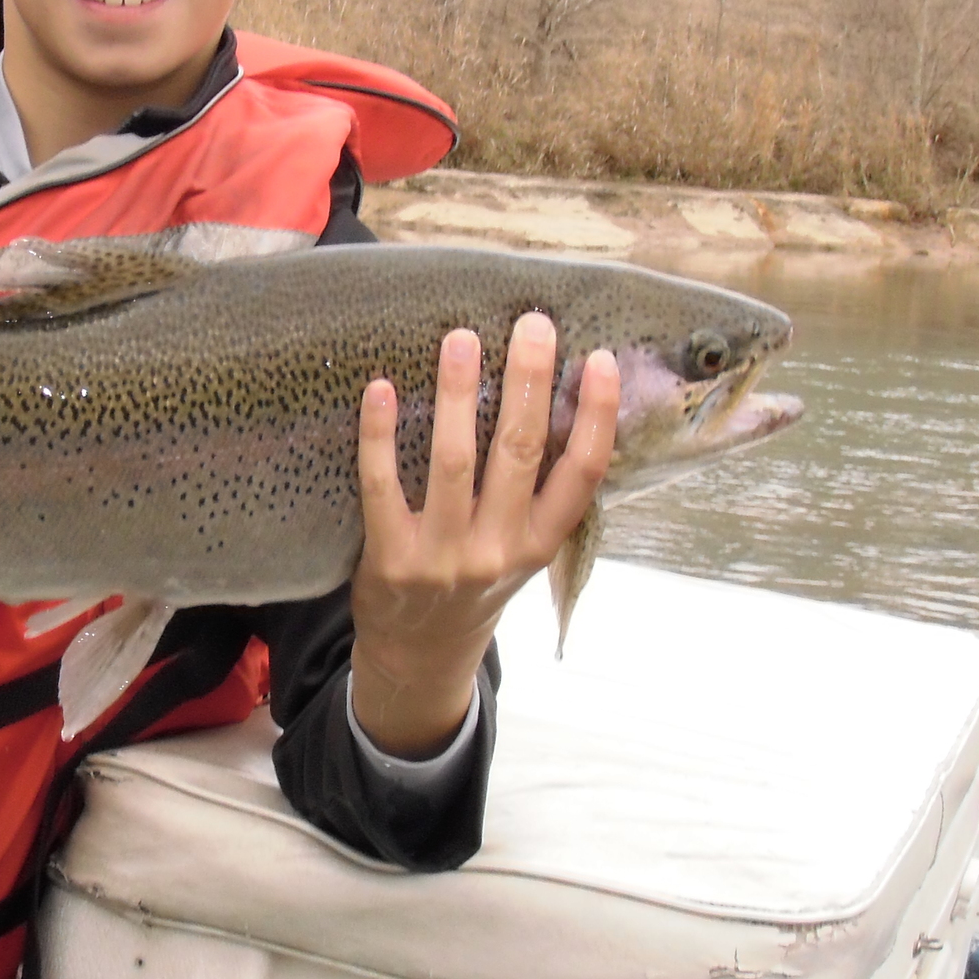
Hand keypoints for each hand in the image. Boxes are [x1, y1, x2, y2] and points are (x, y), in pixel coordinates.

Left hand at [348, 314, 618, 754]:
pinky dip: (380, 436)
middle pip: (520, 453)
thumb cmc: (475, 582)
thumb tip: (553, 394)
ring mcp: (444, 556)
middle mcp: (499, 550)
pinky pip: (383, 487)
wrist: (419, 655)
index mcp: (541, 543)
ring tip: (460, 339)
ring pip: (455, 462)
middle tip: (531, 323)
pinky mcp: (390, 559)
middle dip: (527, 383)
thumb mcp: (523, 549)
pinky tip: (380, 389)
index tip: (598, 359)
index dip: (595, 417)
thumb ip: (538, 491)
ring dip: (457, 395)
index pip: (583, 474)